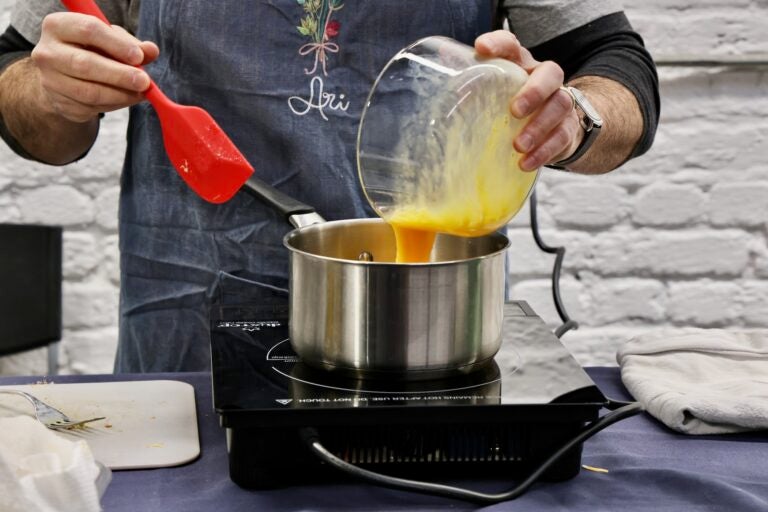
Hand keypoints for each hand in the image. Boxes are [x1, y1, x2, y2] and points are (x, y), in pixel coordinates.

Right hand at [31, 12, 158, 122]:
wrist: (64, 76)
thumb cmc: (91, 50)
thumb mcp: (110, 40)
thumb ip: (131, 44)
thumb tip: (151, 50)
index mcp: (58, 26)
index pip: (88, 30)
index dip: (116, 44)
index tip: (138, 57)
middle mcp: (47, 53)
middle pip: (85, 64)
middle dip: (120, 75)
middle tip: (144, 81)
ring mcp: (50, 81)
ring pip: (89, 92)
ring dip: (121, 94)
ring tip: (141, 93)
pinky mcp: (60, 104)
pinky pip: (92, 108)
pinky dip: (116, 104)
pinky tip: (127, 98)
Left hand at [475, 30, 582, 170]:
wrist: (552, 129)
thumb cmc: (512, 106)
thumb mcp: (492, 95)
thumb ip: (472, 83)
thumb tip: (443, 63)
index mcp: (521, 65)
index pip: (511, 45)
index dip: (498, 43)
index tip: (481, 49)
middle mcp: (544, 79)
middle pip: (550, 74)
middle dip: (534, 91)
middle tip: (515, 111)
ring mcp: (560, 102)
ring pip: (560, 105)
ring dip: (539, 127)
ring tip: (518, 146)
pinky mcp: (567, 128)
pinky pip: (562, 137)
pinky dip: (544, 152)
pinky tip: (525, 163)